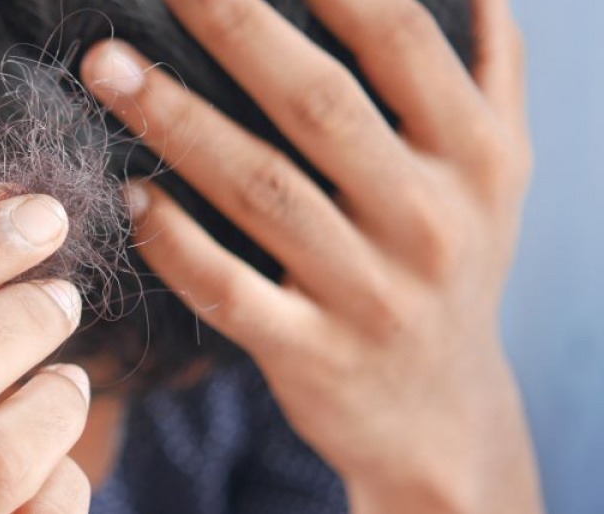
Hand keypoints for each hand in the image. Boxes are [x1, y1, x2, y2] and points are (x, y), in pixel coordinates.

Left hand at [82, 0, 538, 511]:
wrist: (442, 413)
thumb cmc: (456, 266)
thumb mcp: (499, 173)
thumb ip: (486, 75)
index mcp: (475, 157)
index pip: (399, 41)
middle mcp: (428, 219)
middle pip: (317, 103)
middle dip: (231, 30)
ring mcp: (368, 292)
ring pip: (259, 190)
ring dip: (176, 122)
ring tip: (107, 70)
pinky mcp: (311, 353)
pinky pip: (230, 290)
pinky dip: (175, 242)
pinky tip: (131, 195)